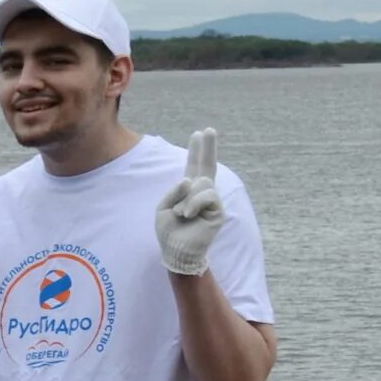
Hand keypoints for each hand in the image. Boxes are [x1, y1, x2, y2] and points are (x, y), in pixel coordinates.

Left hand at [155, 128, 225, 276]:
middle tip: (209, 129)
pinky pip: (206, 196)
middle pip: (207, 166)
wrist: (176, 251)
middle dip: (207, 147)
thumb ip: (174, 191)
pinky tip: (187, 215)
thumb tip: (190, 179)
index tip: (199, 134)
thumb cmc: (169, 231)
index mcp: (187, 191)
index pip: (193, 166)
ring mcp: (211, 201)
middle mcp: (201, 193)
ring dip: (186, 199)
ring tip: (181, 214)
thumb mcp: (163, 208)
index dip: (196, 151)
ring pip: (201, 184)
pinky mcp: (217, 211)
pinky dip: (193, 204)